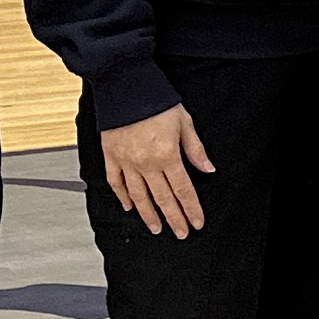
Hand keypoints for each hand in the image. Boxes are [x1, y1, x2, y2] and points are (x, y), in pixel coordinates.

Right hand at [99, 104, 215, 237]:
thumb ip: (195, 150)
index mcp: (167, 155)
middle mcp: (145, 163)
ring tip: (156, 227)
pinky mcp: (110, 156)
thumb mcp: (184, 123)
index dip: (190, 209)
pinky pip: (116, 182)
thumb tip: (207, 169)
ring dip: (148, 214)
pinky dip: (122, 196)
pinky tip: (128, 206)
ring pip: (138, 196)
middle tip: (180, 233)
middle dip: (173, 218)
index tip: (196, 222)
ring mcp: (126, 161)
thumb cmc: (155, 100)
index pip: (182, 190)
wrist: (125, 85)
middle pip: (162, 198)